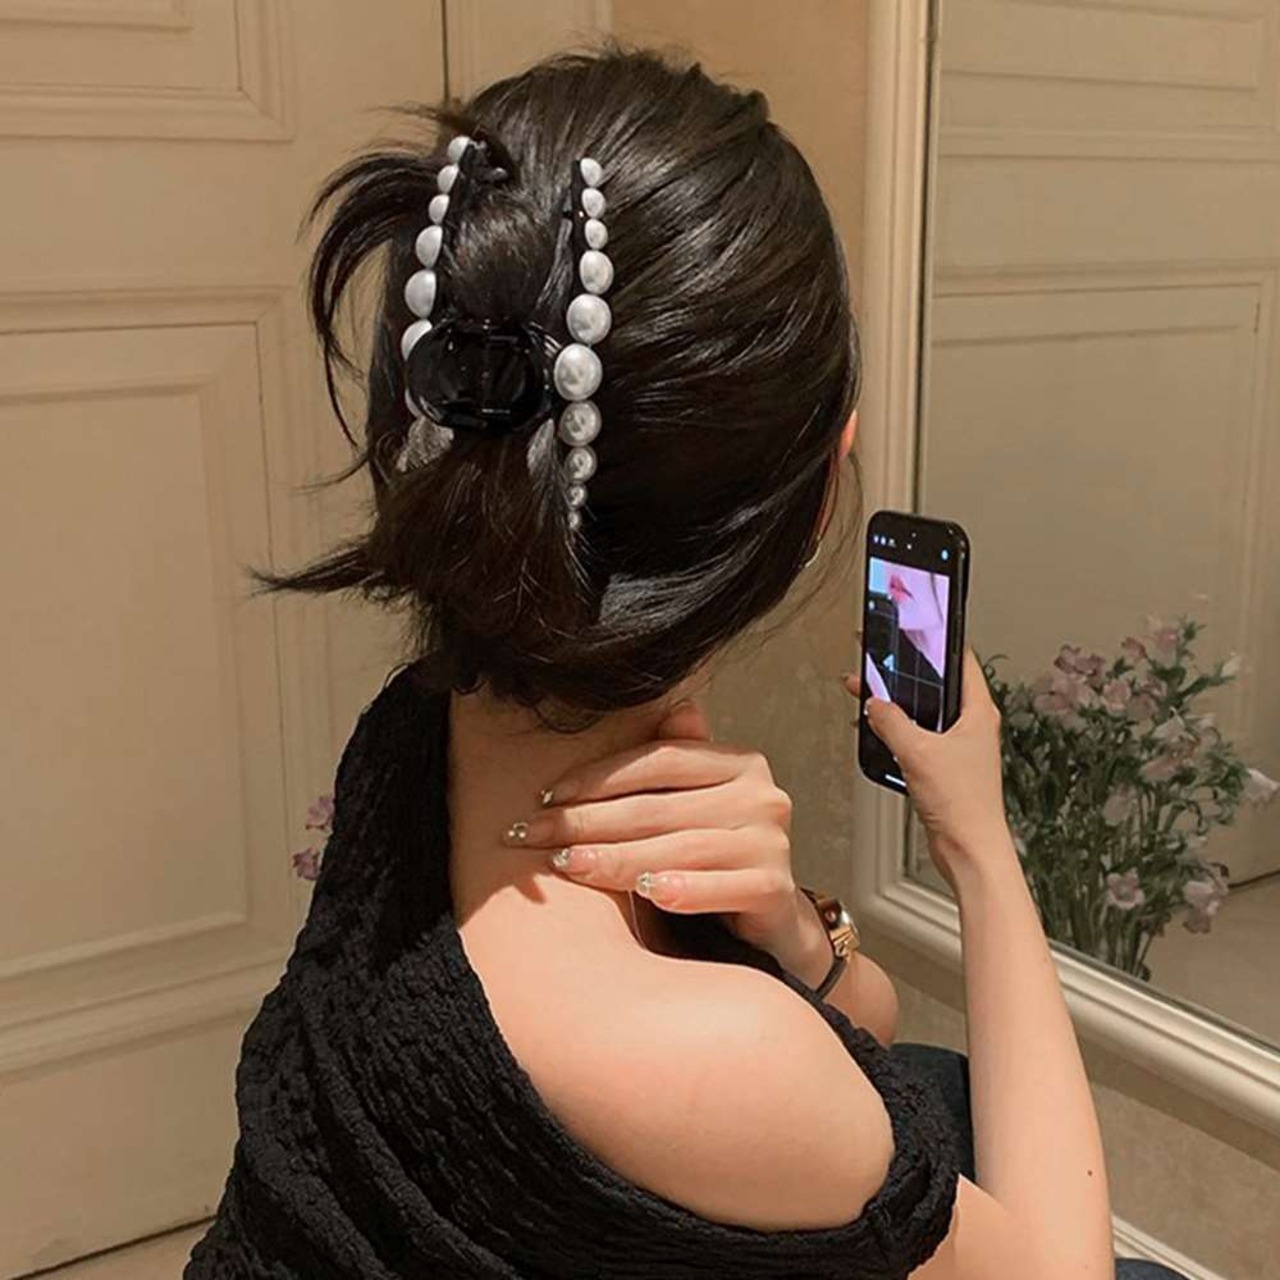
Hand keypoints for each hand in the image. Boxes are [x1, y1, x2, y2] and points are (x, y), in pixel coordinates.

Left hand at [501, 698, 829, 980]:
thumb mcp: (690, 806)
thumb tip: (672, 704)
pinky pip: (723, 887)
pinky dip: (685, 890)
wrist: (768, 918)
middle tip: (534, 835)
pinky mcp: (776, 887)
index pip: (660, 759)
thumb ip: (669, 764)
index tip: (546, 796)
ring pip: (680, 847)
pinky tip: (647, 895)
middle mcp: (760, 795)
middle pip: (659, 806)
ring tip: (569, 865)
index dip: (600, 775)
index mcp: (738, 763)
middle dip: (588, 820)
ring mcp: (772, 841)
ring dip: (618, 858)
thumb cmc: (711, 855)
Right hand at [846, 649, 1016, 890]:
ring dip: (898, 706)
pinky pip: (918, 738)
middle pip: (936, 687)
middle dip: (907, 675)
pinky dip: (898, 733)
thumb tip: (875, 704)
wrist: (969, 849)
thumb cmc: (963, 804)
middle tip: (882, 661)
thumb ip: (891, 721)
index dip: (937, 640)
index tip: (916, 627)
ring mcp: (960, 747)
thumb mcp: (917, 751)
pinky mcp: (946, 767)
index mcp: (979, 711)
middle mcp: (973, 726)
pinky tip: (878, 734)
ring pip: (924, 714)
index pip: (961, 659)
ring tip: (870, 697)